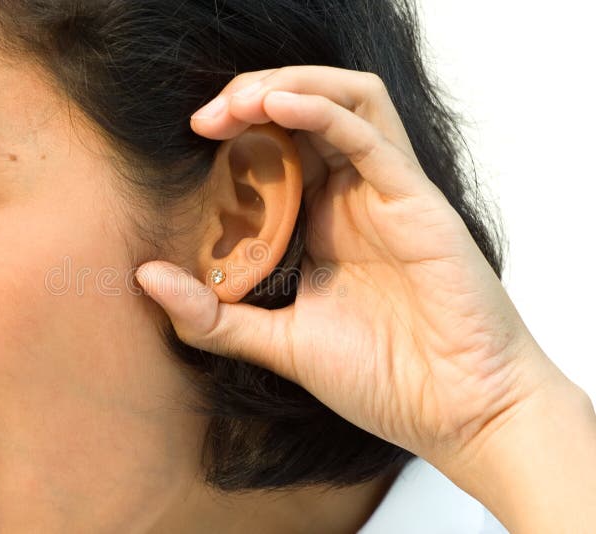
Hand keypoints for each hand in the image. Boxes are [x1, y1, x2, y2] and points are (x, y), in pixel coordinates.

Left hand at [134, 66, 567, 470]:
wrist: (457, 414)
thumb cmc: (381, 378)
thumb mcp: (278, 344)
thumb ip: (212, 317)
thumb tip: (144, 277)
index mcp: (322, 222)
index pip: (280, 146)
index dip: (237, 129)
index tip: (196, 135)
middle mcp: (354, 197)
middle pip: (308, 109)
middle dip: (253, 95)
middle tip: (208, 115)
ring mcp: (387, 194)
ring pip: (346, 100)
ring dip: (289, 85)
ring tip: (241, 101)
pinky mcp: (417, 202)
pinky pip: (370, 136)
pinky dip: (323, 110)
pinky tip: (278, 103)